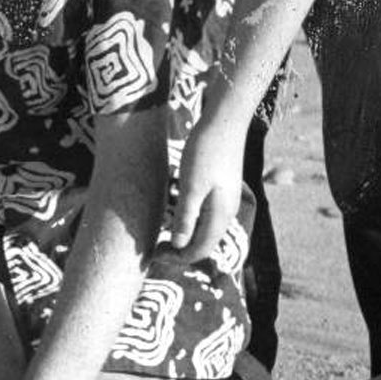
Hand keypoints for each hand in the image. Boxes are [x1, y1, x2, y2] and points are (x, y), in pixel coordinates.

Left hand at [164, 113, 247, 260]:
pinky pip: (205, 215)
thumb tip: (179, 245)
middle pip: (203, 243)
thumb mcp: (192, 185)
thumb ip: (186, 217)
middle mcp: (227, 211)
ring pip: (204, 229)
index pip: (199, 250)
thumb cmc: (206, 150)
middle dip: (179, 250)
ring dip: (184, 236)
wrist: (225, 120)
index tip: (153, 255)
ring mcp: (226, 200)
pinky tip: (174, 213)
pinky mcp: (221, 188)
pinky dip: (189, 221)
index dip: (176, 258)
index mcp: (220, 215)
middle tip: (153, 248)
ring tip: (161, 234)